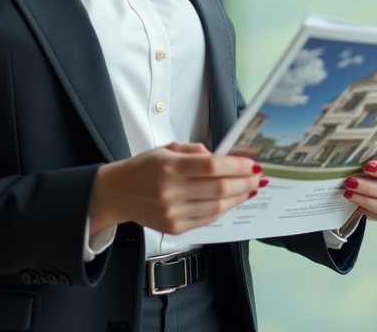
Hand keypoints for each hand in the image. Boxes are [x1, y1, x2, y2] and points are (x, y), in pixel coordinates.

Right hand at [89, 141, 263, 236]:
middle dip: (244, 182)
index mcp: (169, 167)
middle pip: (219, 188)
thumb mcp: (165, 148)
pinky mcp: (175, 228)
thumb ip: (193, 151)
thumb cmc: (143, 168)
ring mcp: (173, 213)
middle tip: (258, 177)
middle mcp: (171, 192)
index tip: (252, 164)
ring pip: (217, 207)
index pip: (212, 166)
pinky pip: (207, 220)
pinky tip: (233, 201)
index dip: (237, 166)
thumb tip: (219, 157)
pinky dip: (224, 210)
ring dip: (239, 198)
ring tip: (250, 189)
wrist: (117, 193)